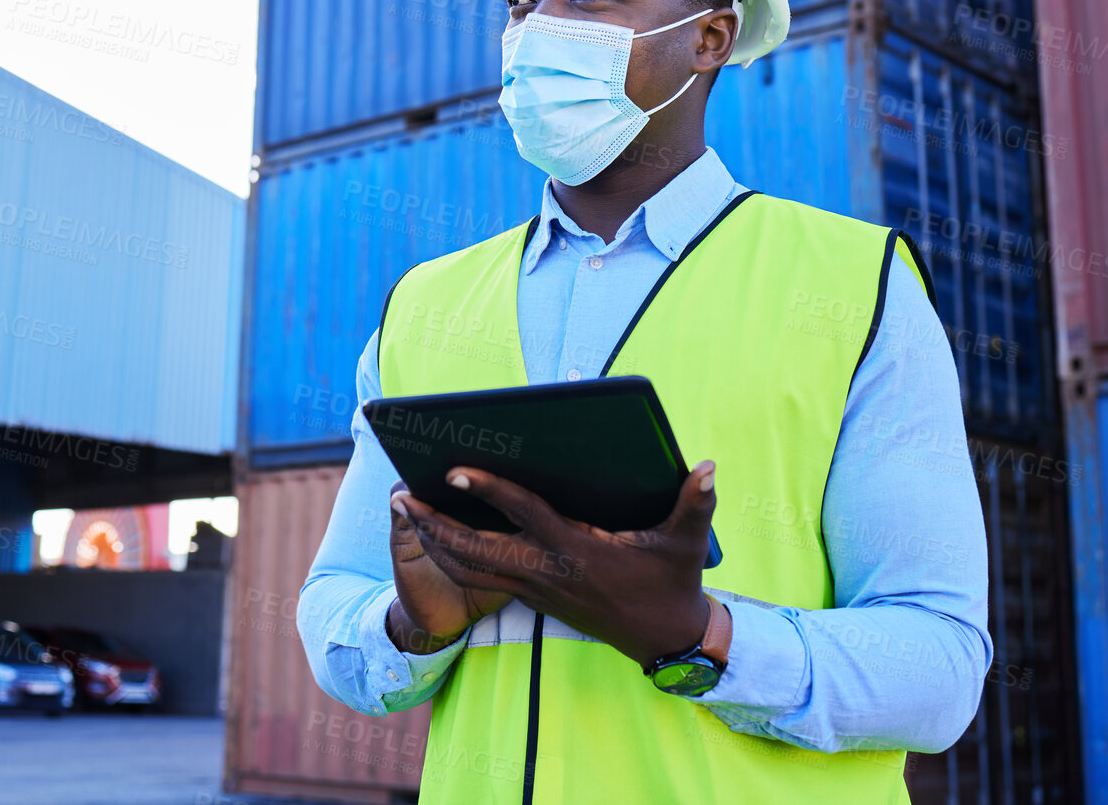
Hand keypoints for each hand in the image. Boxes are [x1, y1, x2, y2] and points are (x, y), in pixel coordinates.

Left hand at [398, 461, 716, 667]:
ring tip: (404, 511)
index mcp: (577, 549)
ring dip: (434, 541)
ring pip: (471, 568)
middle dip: (434, 524)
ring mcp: (537, 587)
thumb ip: (694, 502)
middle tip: (398, 495)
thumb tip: (708, 467)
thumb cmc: (674, 583)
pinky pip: (482, 578)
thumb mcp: (687, 542)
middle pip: (475, 549)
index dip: (488, 490)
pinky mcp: (535, 596)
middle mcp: (548, 570)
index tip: (454, 470)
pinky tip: (435, 536)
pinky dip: (453, 557)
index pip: (523, 514)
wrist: (666, 641)